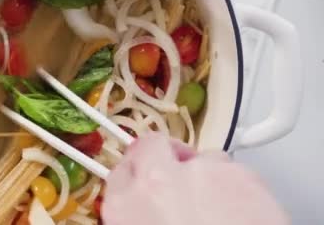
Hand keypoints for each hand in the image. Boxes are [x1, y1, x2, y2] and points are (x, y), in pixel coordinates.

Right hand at [102, 133, 289, 224]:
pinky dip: (240, 189)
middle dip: (165, 157)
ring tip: (220, 210)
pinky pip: (236, 171)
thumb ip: (137, 217)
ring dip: (207, 176)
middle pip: (152, 146)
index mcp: (124, 207)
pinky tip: (244, 215)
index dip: (135, 176)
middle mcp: (156, 181)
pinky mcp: (241, 176)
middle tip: (179, 175)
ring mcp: (199, 173)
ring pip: (201, 159)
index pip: (119, 172)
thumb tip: (144, 213)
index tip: (143, 182)